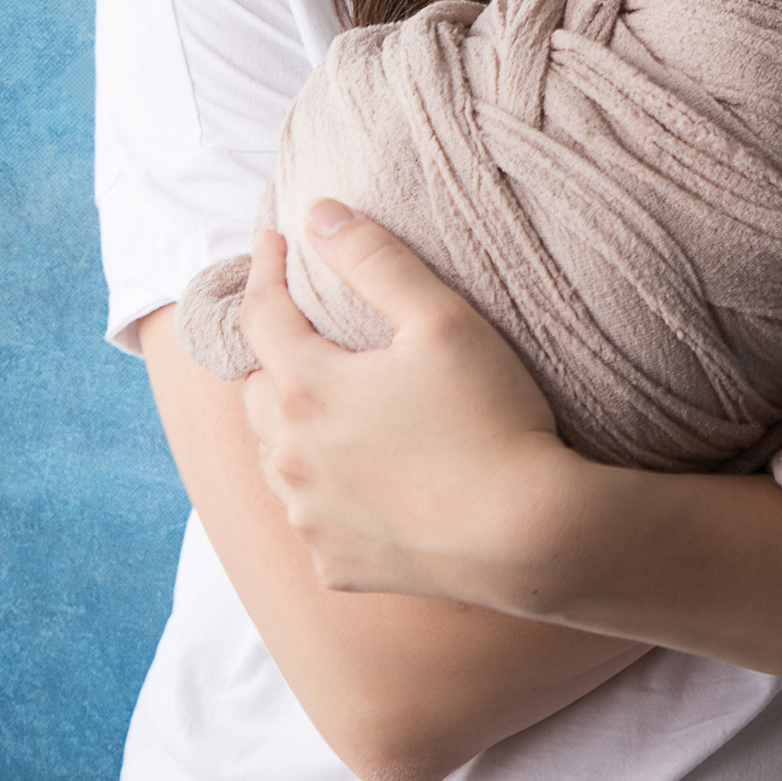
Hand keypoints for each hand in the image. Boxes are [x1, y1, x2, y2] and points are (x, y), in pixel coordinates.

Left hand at [239, 203, 582, 600]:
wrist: (529, 535)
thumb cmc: (491, 419)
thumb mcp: (443, 320)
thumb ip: (375, 260)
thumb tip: (318, 215)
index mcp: (306, 389)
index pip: (259, 316)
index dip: (264, 270)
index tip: (274, 241)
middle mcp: (291, 458)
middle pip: (253, 393)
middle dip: (271, 356)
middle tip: (302, 333)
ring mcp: (310, 518)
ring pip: (274, 460)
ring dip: (289, 428)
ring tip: (325, 408)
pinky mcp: (335, 565)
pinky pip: (310, 519)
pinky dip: (320, 493)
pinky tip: (358, 482)